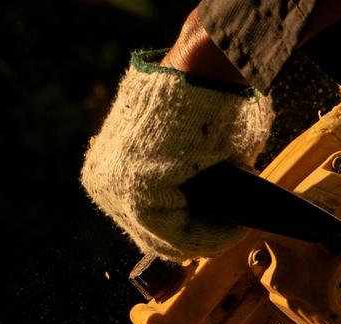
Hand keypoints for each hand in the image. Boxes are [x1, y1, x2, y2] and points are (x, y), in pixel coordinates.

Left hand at [81, 51, 271, 259]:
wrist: (203, 67)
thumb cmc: (206, 96)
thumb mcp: (192, 144)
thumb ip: (193, 176)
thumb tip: (216, 202)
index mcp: (107, 164)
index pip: (142, 216)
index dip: (187, 227)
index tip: (224, 224)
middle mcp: (101, 180)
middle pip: (151, 232)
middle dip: (196, 235)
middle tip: (234, 229)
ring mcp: (113, 189)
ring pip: (165, 238)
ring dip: (206, 237)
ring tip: (239, 227)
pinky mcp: (134, 196)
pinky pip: (177, 235)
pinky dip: (210, 236)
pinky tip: (236, 226)